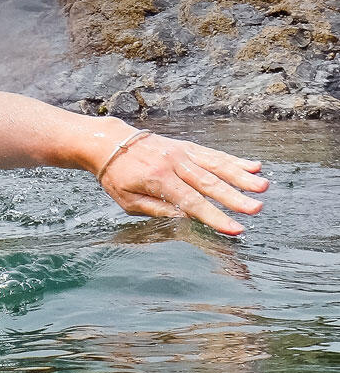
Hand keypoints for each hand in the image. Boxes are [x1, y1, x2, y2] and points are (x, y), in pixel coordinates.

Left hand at [97, 132, 267, 234]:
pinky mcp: (187, 146)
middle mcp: (173, 163)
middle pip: (208, 183)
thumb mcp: (128, 201)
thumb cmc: (117, 177)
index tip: (235, 229)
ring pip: (216, 165)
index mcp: (157, 180)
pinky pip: (213, 154)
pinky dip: (234, 160)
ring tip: (263, 186)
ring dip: (241, 177)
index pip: (191, 202)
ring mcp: (181, 152)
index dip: (214, 217)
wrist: (108, 142)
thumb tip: (187, 219)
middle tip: (256, 209)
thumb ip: (158, 209)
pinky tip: (255, 167)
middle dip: (234, 197)